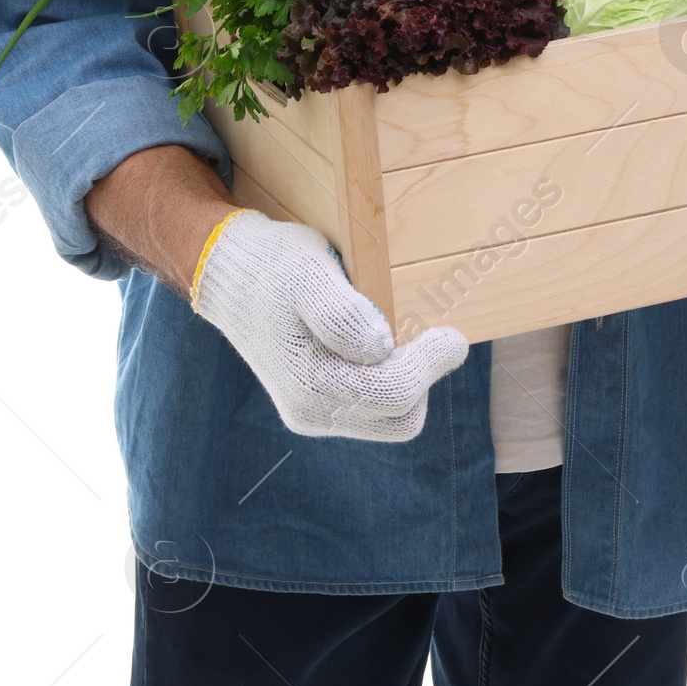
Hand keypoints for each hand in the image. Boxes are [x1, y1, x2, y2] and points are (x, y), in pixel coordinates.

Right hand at [192, 211, 468, 440]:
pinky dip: (389, 381)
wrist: (232, 277)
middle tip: (429, 331)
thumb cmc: (273, 267)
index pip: (393, 395)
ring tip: (400, 333)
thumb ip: (342, 314)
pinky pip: (374, 409)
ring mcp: (313, 415)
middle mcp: (310, 414)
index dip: (430, 364)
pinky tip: (380, 344)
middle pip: (399, 417)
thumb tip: (382, 346)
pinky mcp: (319, 407)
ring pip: (390, 418)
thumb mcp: (307, 274)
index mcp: (309, 387)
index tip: (454, 334)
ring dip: (408, 381)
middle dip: (422, 377)